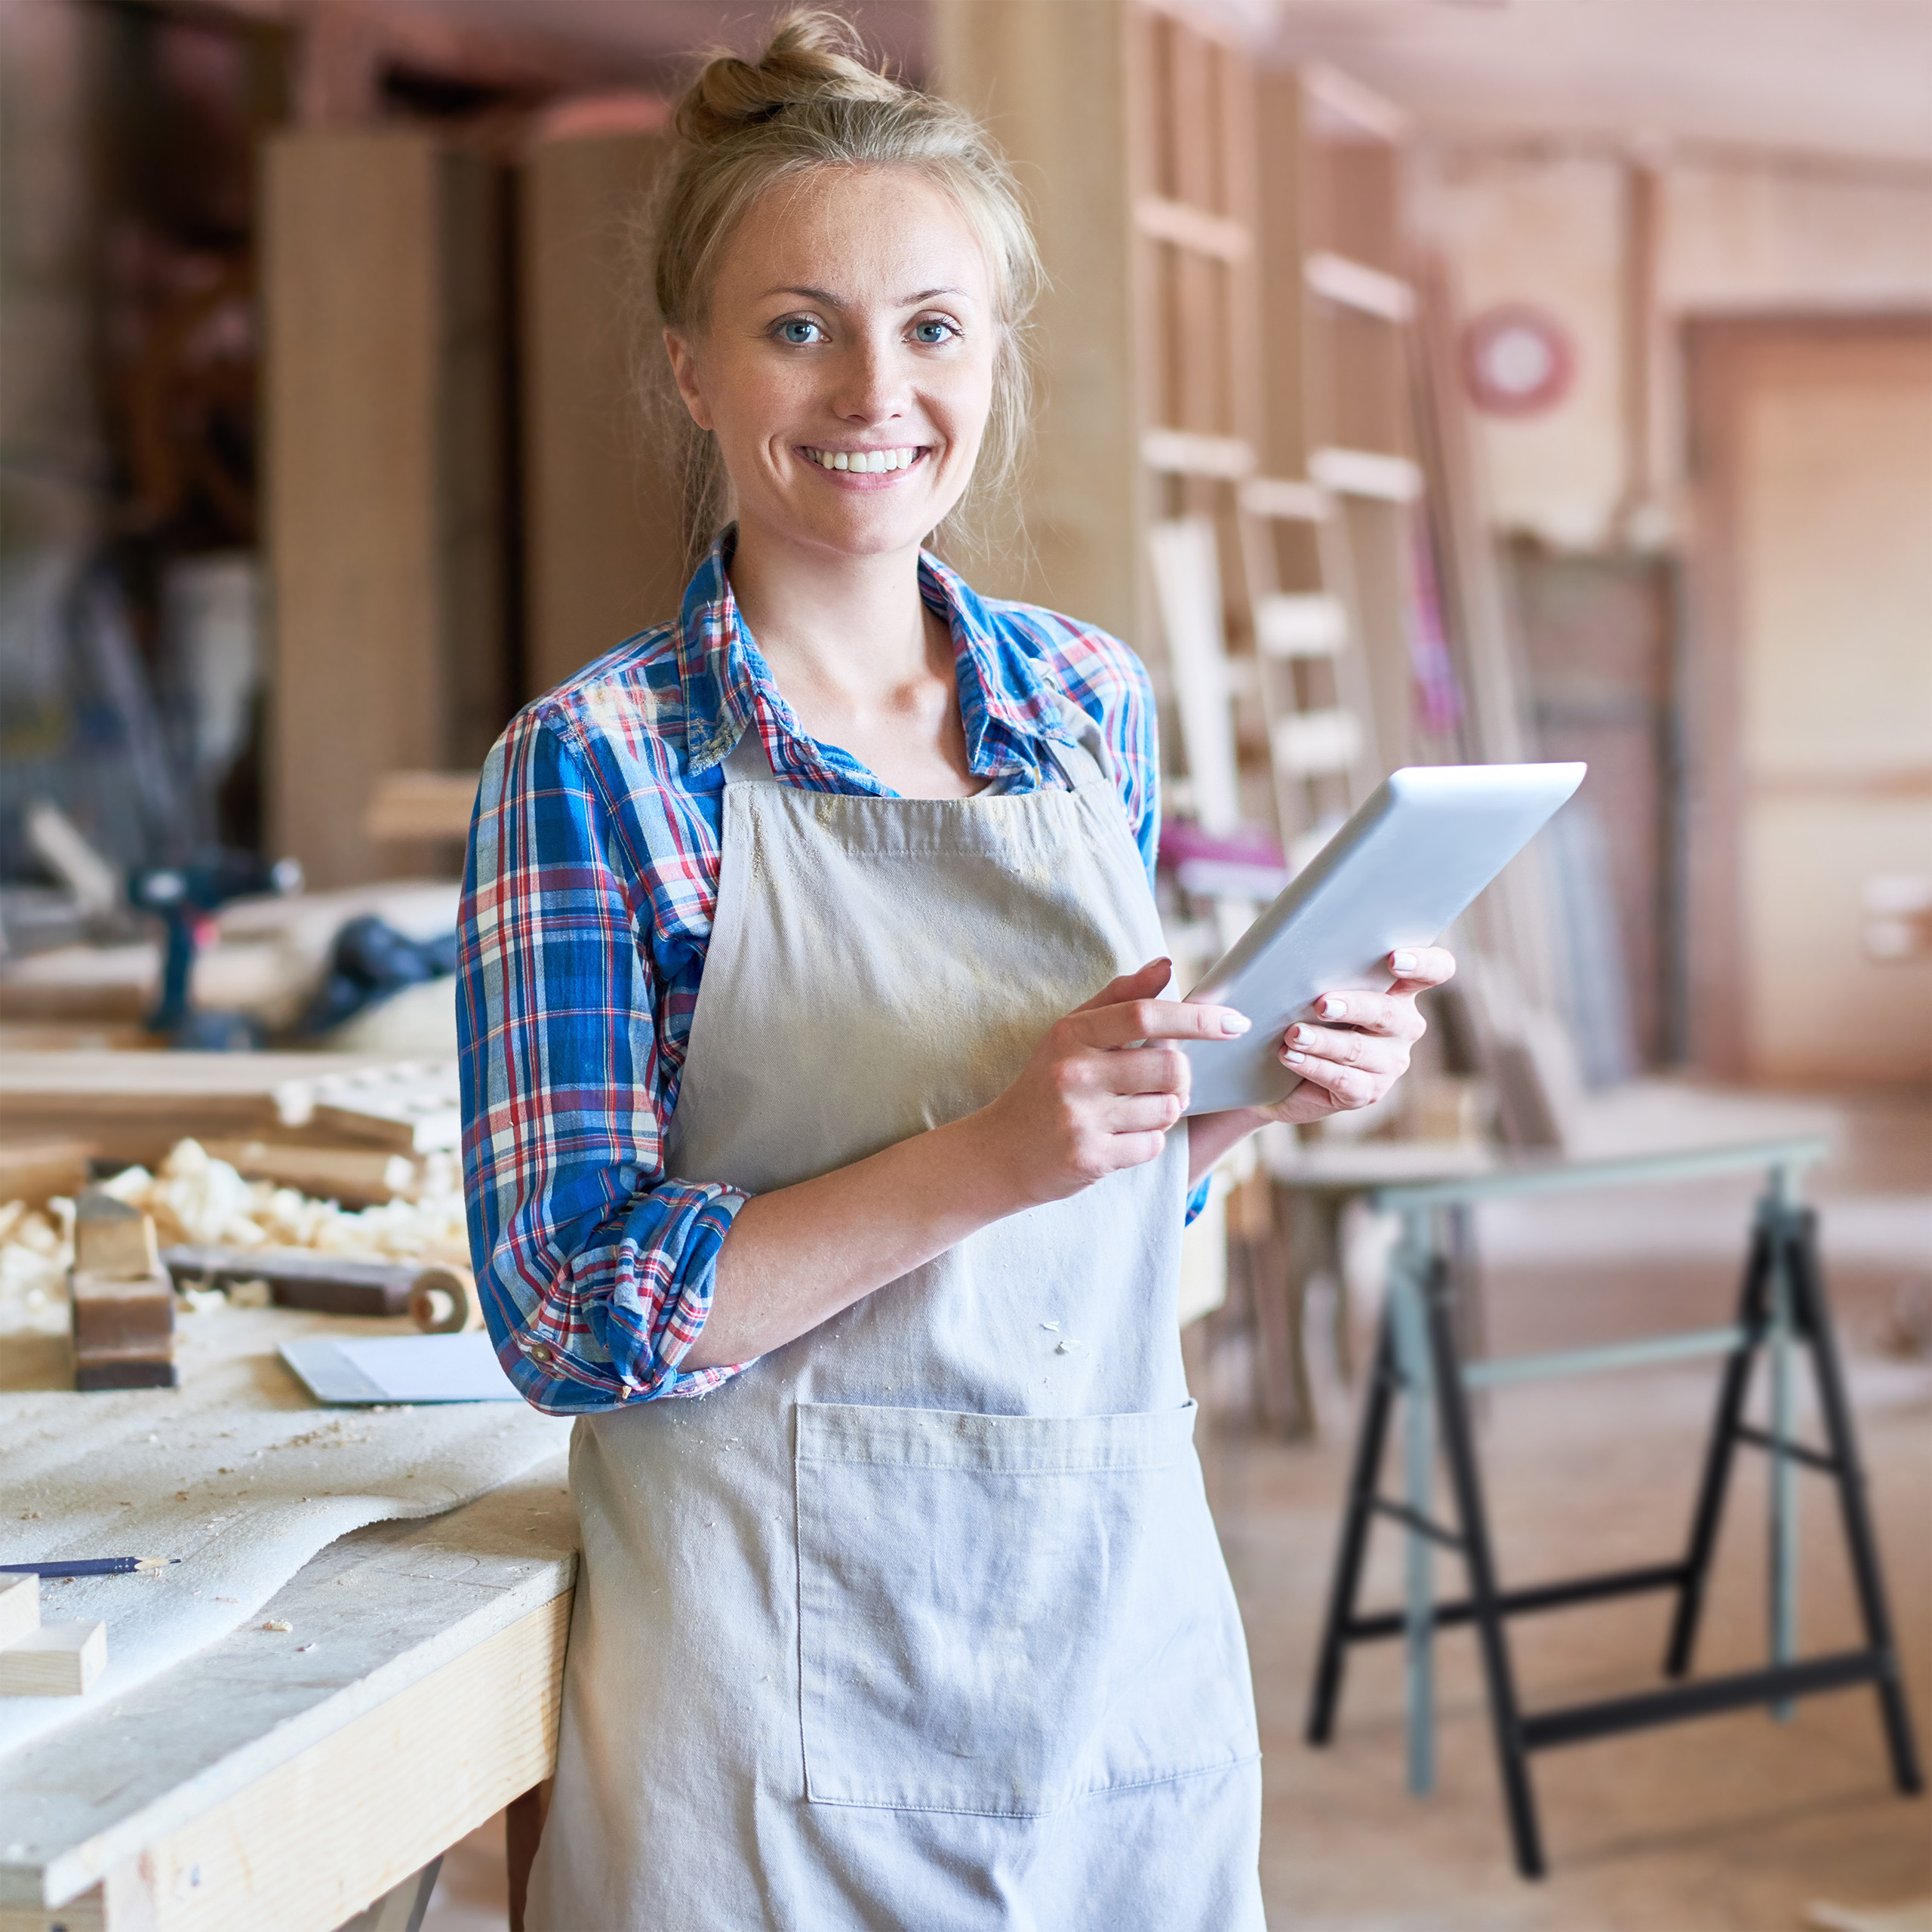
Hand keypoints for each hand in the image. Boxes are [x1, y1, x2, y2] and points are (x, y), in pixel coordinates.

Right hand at [967, 958, 1249, 1208]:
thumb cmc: (1044, 1084)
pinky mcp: (1090, 1158)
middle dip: (1182, 1076)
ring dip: (1164, 1110)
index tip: (1234, 1021)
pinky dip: (1147, 1141)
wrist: (999, 1152)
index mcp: (1071, 1034)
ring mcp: (1081, 1118)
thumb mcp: (1069, 1034)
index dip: (1196, 1017)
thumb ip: (1119, 997)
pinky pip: (1151, 1144)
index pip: (1145, 1015)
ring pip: (1166, 1109)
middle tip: (1168, 1082)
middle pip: (1169, 1067)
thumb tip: (1166, 965)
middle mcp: (1075, 1073)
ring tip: (1136, 1110)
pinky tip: (1121, 1137)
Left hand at [1258, 946, 1456, 1126]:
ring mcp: (1390, 1063)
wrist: (1285, 1072)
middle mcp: (1404, 1026)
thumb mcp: (1320, 990)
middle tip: (1322, 1004)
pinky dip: (1313, 1066)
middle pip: (1387, 1012)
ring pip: (1358, 1049)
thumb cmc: (1307, 1016)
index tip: (1394, 959)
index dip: (1423, 963)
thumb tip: (1301, 959)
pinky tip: (1291, 1056)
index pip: (1436, 970)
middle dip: (1354, 1006)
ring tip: (1294, 1034)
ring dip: (1322, 1041)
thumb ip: (1328, 973)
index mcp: (1401, 991)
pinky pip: (1342, 1079)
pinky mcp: (1368, 1092)